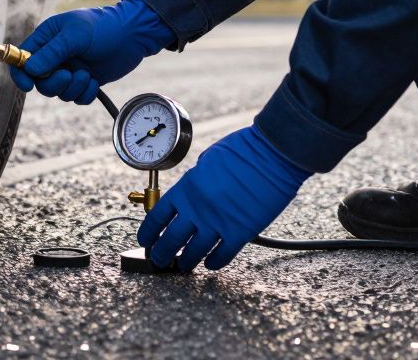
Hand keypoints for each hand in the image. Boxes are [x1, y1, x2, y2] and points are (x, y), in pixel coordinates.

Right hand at [9, 0, 174, 103]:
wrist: (133, 35)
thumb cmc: (104, 27)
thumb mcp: (76, 35)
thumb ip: (52, 52)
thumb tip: (30, 70)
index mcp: (47, 38)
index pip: (22, 59)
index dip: (21, 74)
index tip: (28, 85)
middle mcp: (55, 56)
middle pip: (40, 82)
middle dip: (54, 83)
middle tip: (68, 74)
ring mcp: (70, 69)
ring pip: (58, 92)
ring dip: (72, 88)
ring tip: (87, 75)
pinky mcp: (84, 81)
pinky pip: (76, 98)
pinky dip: (85, 94)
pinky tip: (94, 81)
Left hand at [138, 126, 310, 271]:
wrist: (272, 153)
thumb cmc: (243, 150)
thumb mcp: (207, 159)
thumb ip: (196, 180)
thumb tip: (193, 191)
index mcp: (187, 189)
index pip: (158, 216)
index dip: (149, 232)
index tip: (146, 240)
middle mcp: (198, 209)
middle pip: (171, 239)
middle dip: (162, 253)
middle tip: (158, 259)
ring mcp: (219, 223)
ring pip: (194, 252)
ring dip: (185, 261)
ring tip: (182, 266)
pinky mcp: (241, 232)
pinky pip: (223, 255)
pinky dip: (215, 262)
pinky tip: (210, 264)